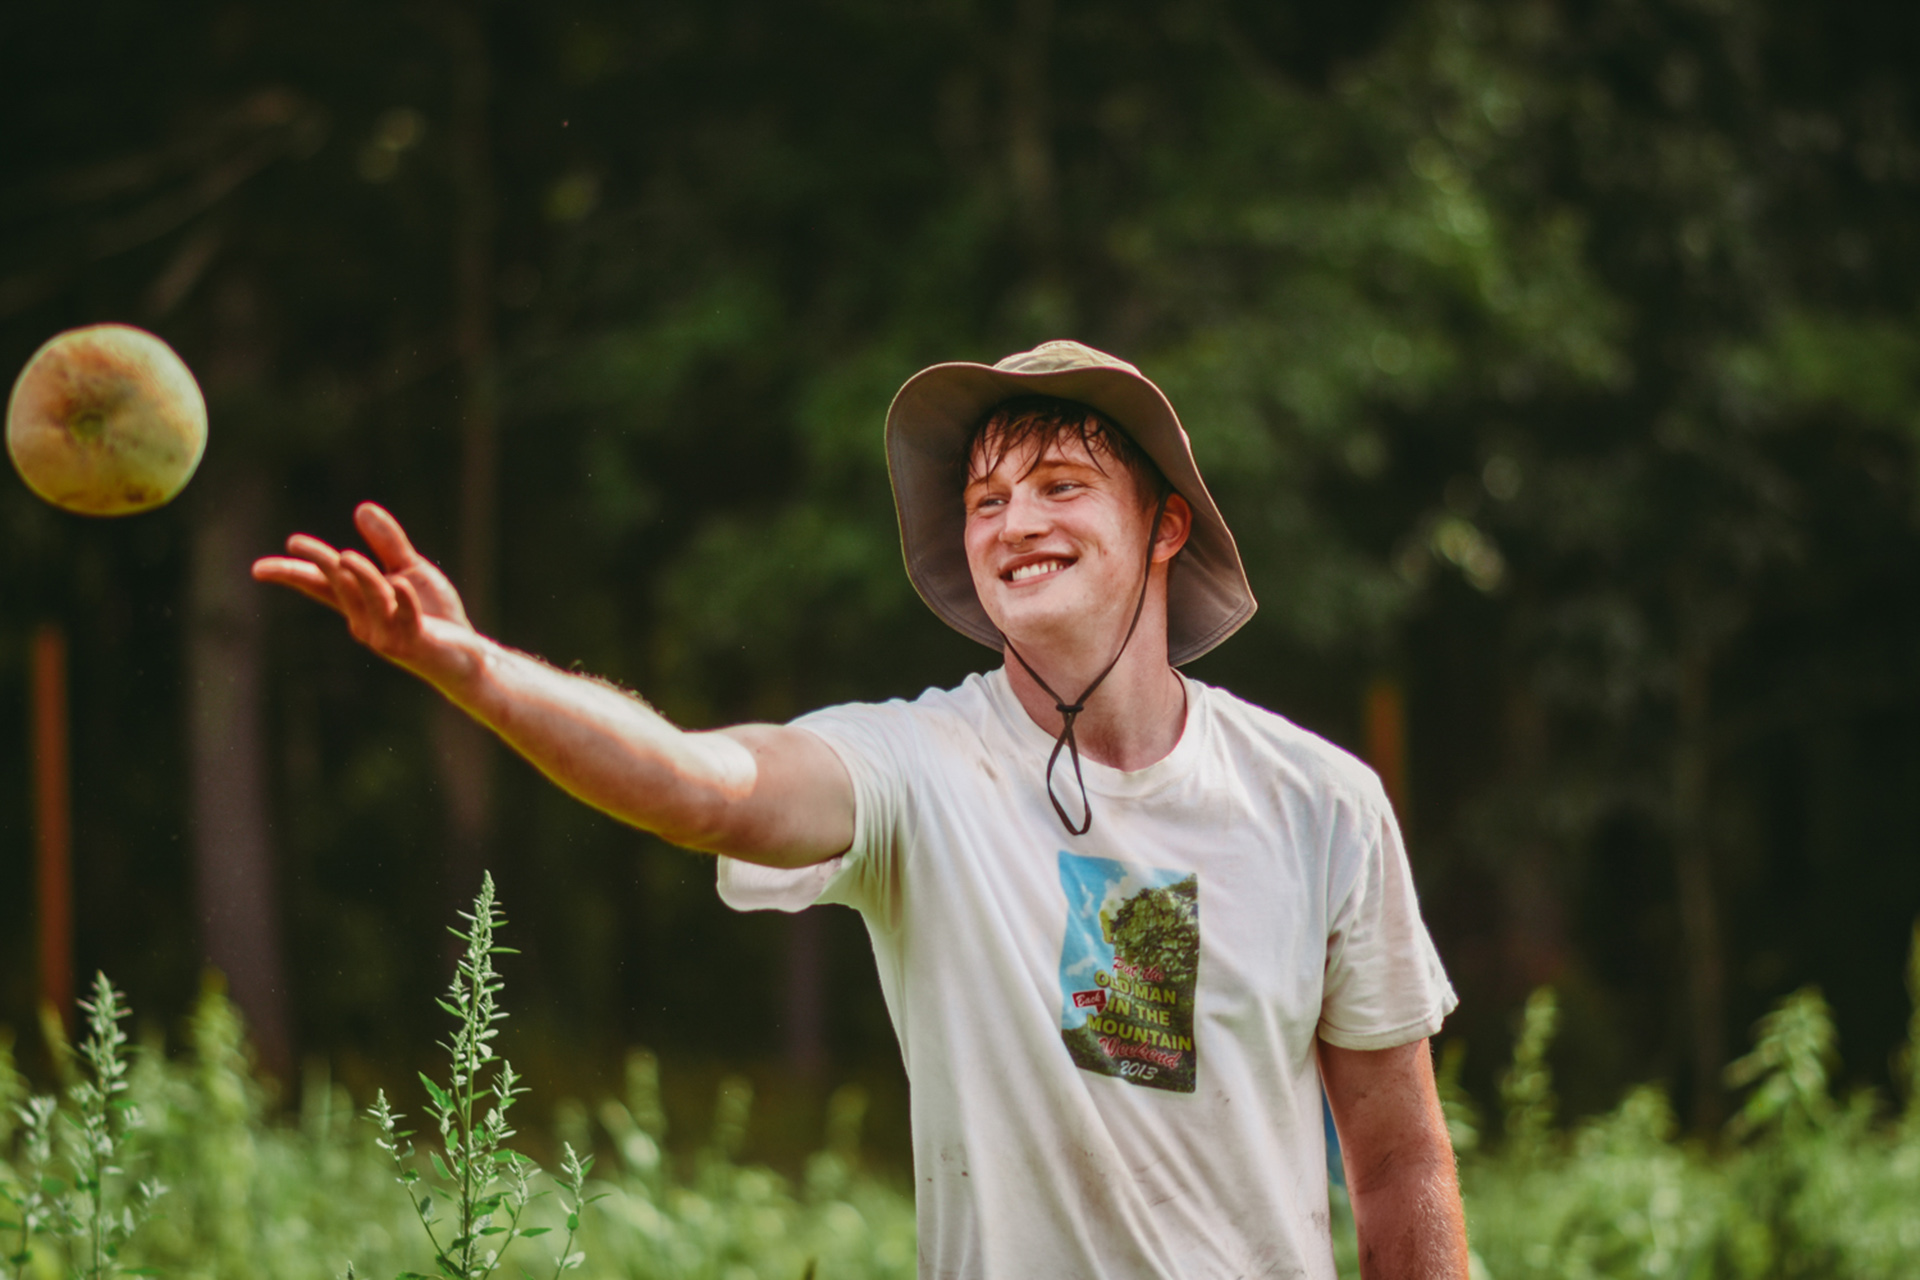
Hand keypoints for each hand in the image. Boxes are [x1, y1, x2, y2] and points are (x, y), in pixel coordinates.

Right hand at [252, 502, 478, 686]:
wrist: (466, 656)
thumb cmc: (434, 615)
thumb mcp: (410, 571)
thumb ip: (388, 544)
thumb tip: (361, 507)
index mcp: (360, 604)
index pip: (320, 586)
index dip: (291, 575)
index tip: (259, 568)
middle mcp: (366, 621)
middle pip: (340, 587)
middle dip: (320, 565)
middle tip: (297, 542)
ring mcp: (388, 634)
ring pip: (371, 600)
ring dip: (360, 579)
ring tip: (347, 556)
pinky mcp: (414, 641)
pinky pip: (406, 618)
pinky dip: (403, 602)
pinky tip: (400, 583)